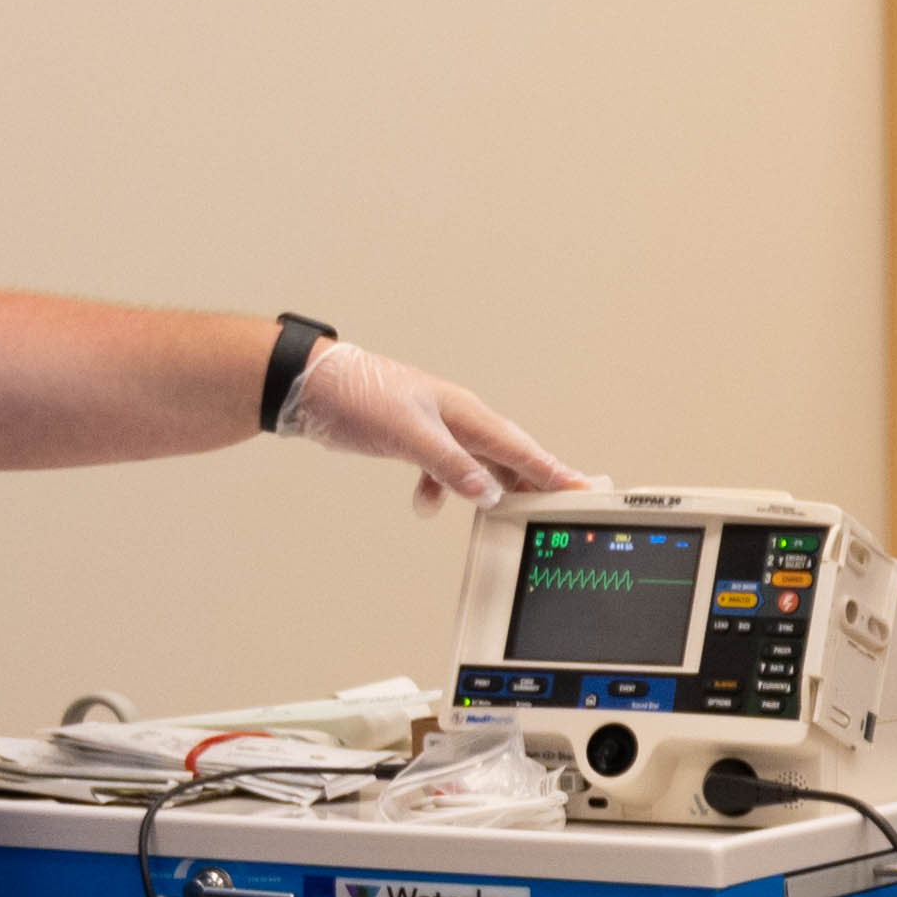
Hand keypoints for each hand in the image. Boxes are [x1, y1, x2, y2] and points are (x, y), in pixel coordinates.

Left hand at [277, 340, 584, 506]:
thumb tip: (487, 492)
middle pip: (509, 455)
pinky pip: (442, 469)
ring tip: (513, 511)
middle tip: (565, 500)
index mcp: (465, 413)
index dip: (553, 471)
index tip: (583, 489)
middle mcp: (457, 420)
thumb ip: (450, 465)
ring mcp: (437, 429)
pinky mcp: (414, 439)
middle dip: (536, 479)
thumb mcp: (408, 434)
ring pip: (479, 463)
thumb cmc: (358, 395)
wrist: (313, 386)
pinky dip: (440, 489)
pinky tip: (427, 505)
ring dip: (493, 487)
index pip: (520, 448)